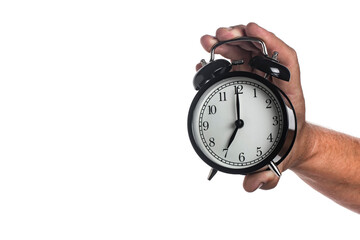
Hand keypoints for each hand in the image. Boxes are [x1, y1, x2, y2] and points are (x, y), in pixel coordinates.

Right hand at [197, 23, 309, 190]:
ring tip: (207, 41)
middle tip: (218, 37)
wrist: (288, 144)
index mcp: (287, 95)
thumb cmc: (285, 147)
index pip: (286, 60)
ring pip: (243, 55)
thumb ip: (267, 175)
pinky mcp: (245, 85)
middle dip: (237, 40)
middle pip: (258, 51)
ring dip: (224, 45)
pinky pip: (232, 68)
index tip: (252, 29)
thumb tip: (253, 186)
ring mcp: (257, 81)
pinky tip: (205, 61)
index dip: (270, 39)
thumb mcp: (278, 161)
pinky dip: (219, 61)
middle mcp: (272, 83)